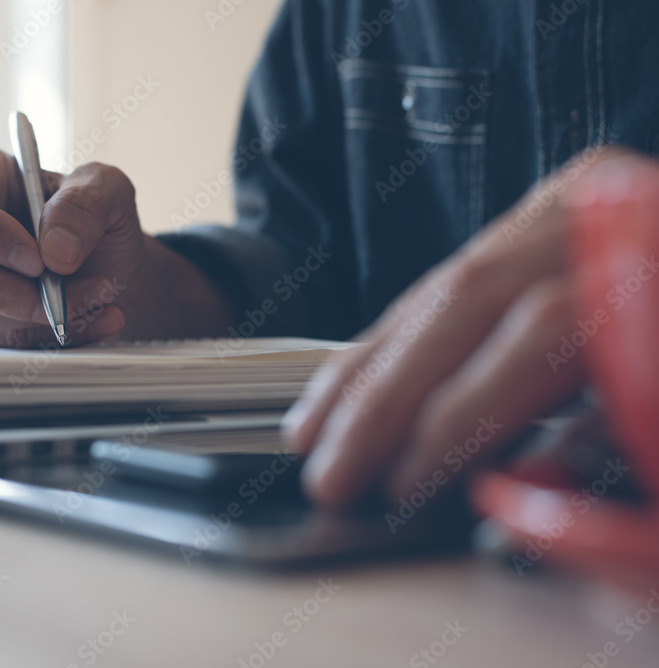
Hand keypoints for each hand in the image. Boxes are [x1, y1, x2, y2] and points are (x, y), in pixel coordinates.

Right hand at [0, 146, 232, 347]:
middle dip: (16, 291)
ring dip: (42, 318)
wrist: (104, 266)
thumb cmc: (92, 218)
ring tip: (99, 300)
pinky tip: (91, 321)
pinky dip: (48, 339)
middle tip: (71, 294)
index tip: (37, 260)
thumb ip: (87, 202)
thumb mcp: (107, 189)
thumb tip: (56, 249)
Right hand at [283, 147, 646, 507]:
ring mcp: (560, 208)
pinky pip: (438, 282)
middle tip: (332, 476)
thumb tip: (515, 498)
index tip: (406, 487)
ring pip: (436, 289)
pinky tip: (342, 384)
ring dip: (362, 374)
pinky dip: (382, 341)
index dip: (458, 418)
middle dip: (382, 402)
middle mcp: (596, 212)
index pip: (539, 332)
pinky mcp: (532, 222)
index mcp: (650, 253)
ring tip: (311, 438)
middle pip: (464, 303)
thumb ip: (622, 449)